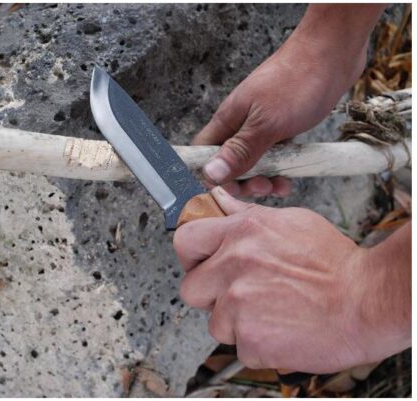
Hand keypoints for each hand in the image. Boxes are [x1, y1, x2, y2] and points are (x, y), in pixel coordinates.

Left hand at [173, 187, 410, 372]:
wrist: (368, 301)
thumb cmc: (335, 263)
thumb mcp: (290, 222)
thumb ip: (246, 216)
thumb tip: (220, 201)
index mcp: (240, 234)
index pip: (186, 240)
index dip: (191, 257)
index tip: (200, 265)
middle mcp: (233, 267)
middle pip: (190, 289)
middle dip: (209, 295)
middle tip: (236, 295)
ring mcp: (238, 305)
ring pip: (215, 322)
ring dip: (236, 323)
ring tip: (270, 313)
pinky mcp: (250, 339)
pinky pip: (239, 347)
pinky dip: (258, 344)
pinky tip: (281, 330)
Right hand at [194, 5, 383, 196]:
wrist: (334, 52)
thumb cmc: (298, 80)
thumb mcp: (267, 123)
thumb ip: (239, 151)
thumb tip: (210, 174)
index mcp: (229, 119)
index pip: (203, 153)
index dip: (209, 173)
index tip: (227, 188)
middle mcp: (241, 123)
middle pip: (228, 162)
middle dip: (242, 181)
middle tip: (261, 187)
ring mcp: (262, 124)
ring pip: (252, 162)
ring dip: (264, 179)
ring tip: (281, 185)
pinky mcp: (282, 126)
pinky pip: (274, 155)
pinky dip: (281, 169)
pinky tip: (292, 175)